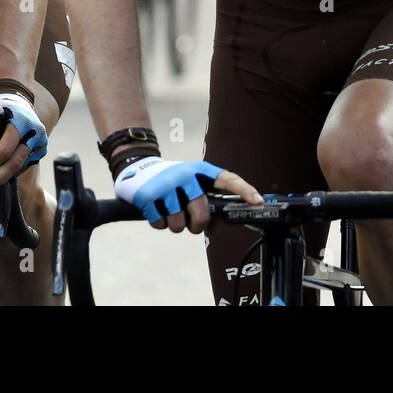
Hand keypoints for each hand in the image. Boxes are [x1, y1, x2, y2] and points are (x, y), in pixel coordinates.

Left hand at [0, 92, 47, 186]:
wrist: (17, 103)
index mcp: (20, 121)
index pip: (5, 149)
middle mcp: (34, 132)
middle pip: (15, 163)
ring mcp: (40, 142)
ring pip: (19, 167)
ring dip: (1, 174)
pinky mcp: (41, 150)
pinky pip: (24, 166)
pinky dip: (10, 170)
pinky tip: (0, 165)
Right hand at [113, 157, 260, 232]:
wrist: (135, 168)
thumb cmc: (171, 182)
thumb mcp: (190, 184)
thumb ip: (205, 200)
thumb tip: (219, 224)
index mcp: (199, 170)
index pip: (226, 179)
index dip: (244, 190)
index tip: (258, 201)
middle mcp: (184, 174)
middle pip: (201, 212)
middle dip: (197, 225)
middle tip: (191, 223)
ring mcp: (166, 184)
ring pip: (179, 224)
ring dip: (175, 225)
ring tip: (168, 211)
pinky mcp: (148, 195)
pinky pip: (160, 224)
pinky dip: (158, 223)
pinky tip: (155, 210)